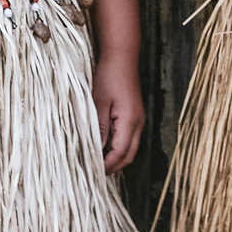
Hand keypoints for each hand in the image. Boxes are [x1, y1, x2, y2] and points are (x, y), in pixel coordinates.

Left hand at [92, 55, 144, 173]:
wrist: (121, 58)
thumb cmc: (108, 77)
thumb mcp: (98, 103)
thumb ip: (99, 128)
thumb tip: (97, 150)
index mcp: (130, 122)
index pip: (120, 153)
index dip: (108, 165)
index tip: (94, 173)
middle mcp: (138, 123)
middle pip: (129, 155)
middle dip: (114, 166)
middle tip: (96, 173)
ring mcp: (138, 120)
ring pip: (130, 148)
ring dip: (116, 157)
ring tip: (98, 163)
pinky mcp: (134, 115)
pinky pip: (128, 138)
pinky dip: (118, 147)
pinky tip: (104, 147)